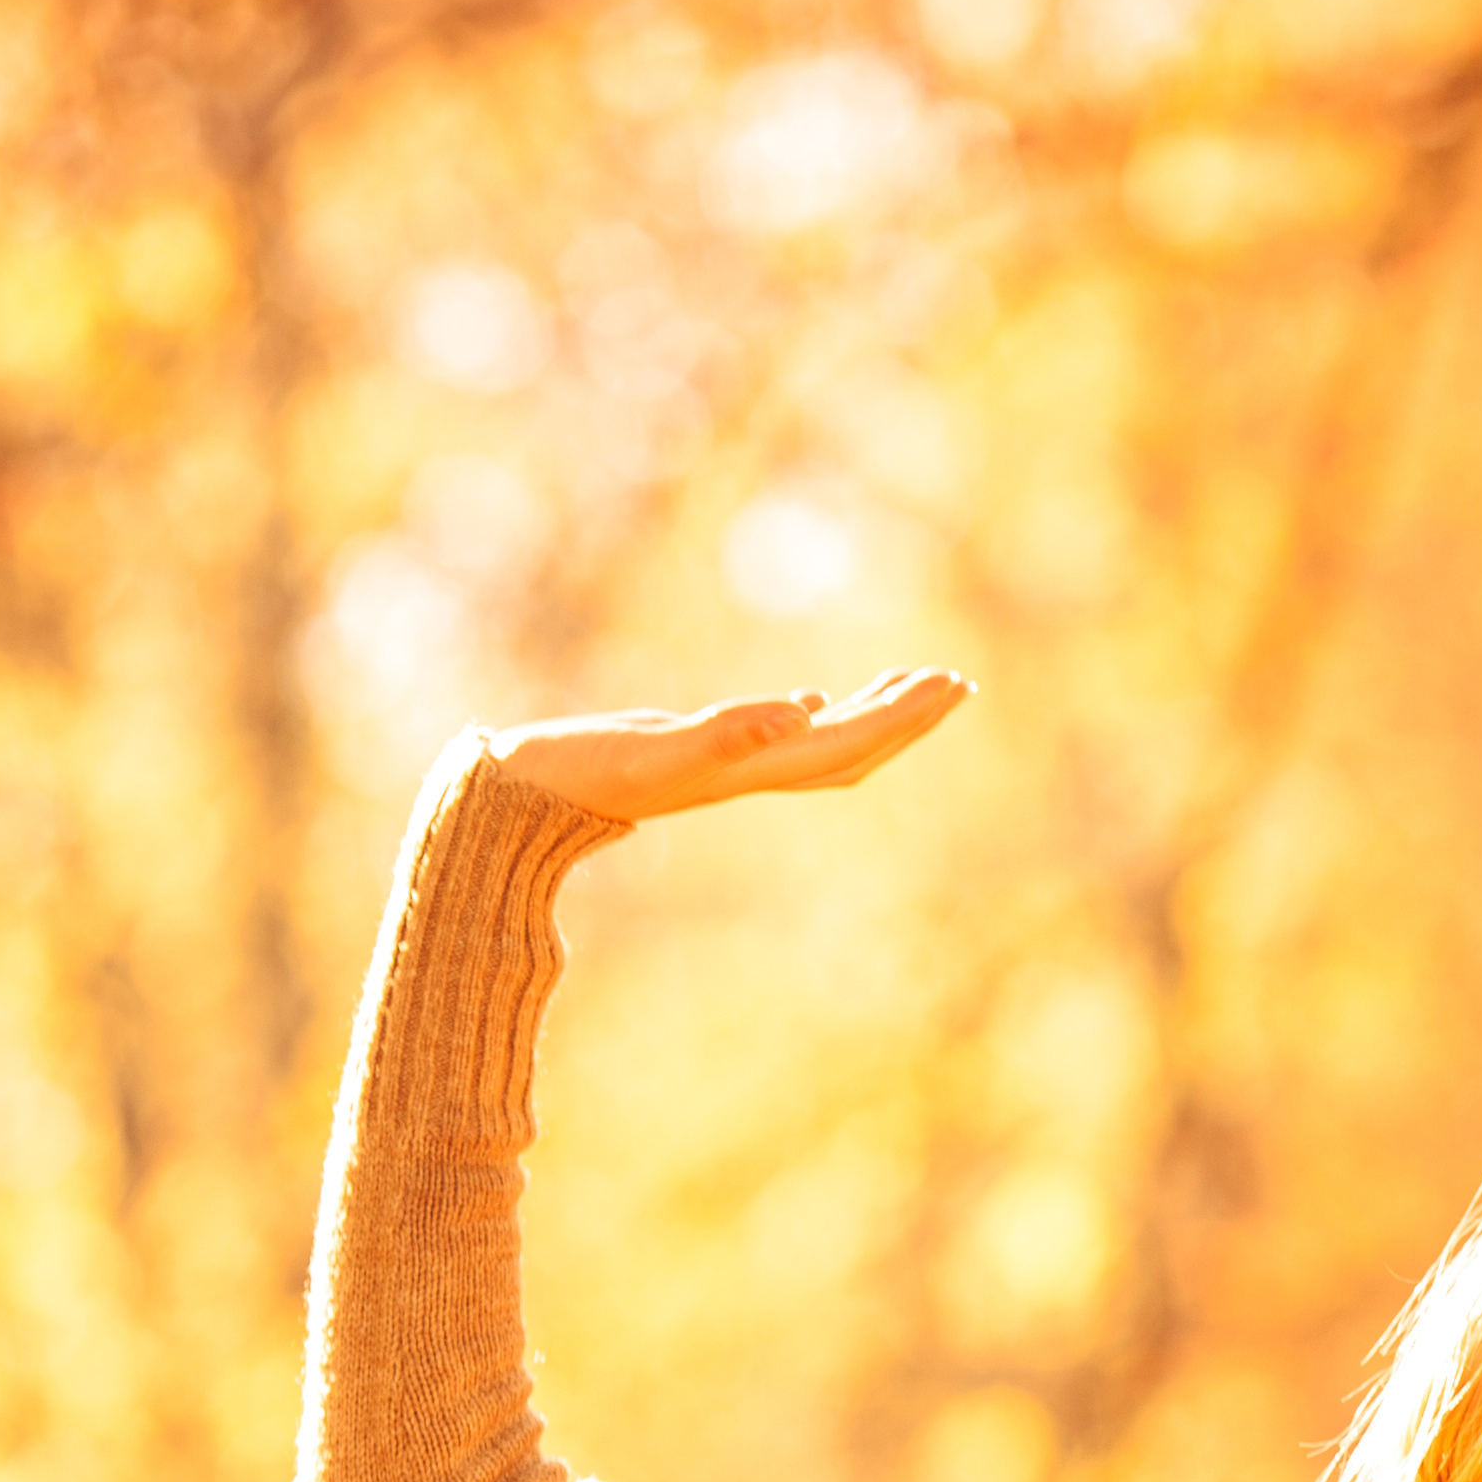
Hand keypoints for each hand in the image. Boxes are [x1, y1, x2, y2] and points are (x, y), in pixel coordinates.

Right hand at [489, 669, 970, 825]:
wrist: (524, 797)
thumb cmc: (582, 774)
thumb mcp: (658, 751)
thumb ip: (727, 735)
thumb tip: (800, 711)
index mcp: (751, 769)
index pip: (849, 742)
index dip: (903, 717)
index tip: (949, 686)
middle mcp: (748, 771)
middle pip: (850, 746)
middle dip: (906, 717)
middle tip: (957, 684)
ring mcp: (724, 766)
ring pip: (818, 742)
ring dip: (869, 717)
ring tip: (912, 690)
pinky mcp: (695, 754)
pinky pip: (771, 737)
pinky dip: (806, 716)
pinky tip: (812, 702)